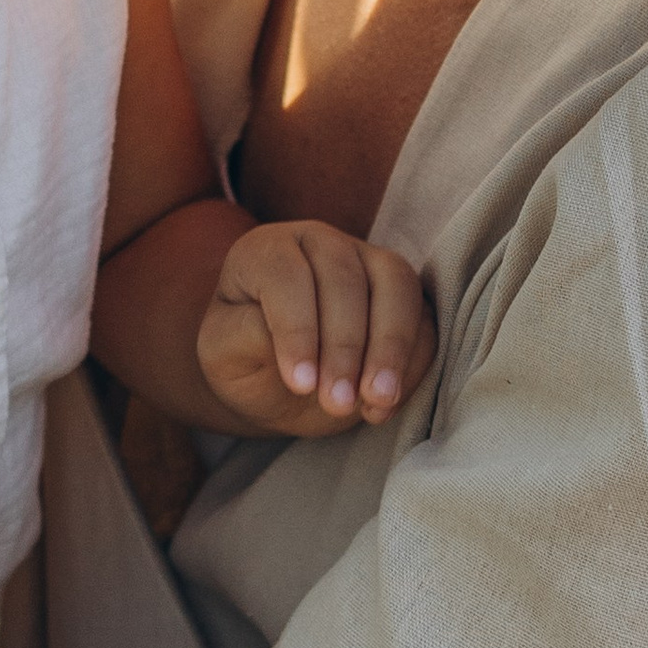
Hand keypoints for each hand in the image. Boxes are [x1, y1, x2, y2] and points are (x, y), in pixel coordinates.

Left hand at [196, 221, 436, 436]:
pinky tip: (385, 403)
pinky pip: (425, 317)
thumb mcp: (223, 356)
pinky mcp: (403, 294)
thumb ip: (244, 339)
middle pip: (344, 278)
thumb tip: (280, 338)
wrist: (278, 380)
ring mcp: (368, 261)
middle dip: (344, 346)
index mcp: (266, 250)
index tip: (299, 383)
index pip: (286, 275)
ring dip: (391, 346)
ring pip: (396, 285)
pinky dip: (413, 361)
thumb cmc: (244, 361)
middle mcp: (321, 244)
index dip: (296, 330)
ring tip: (375, 401)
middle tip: (336, 402)